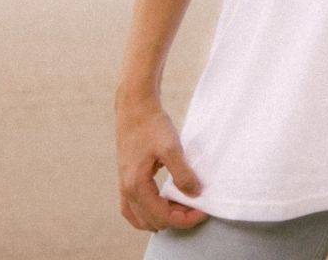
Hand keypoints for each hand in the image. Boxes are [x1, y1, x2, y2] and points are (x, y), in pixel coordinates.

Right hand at [116, 95, 208, 231]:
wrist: (135, 106)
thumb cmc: (152, 124)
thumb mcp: (171, 147)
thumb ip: (182, 173)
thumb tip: (195, 194)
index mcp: (136, 185)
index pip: (162, 216)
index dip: (185, 218)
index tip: (203, 211)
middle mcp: (127, 190)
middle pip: (151, 221)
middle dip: (175, 219)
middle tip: (196, 207)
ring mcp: (124, 185)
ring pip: (140, 218)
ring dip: (161, 217)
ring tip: (183, 207)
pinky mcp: (126, 178)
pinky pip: (134, 207)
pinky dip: (148, 212)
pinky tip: (163, 204)